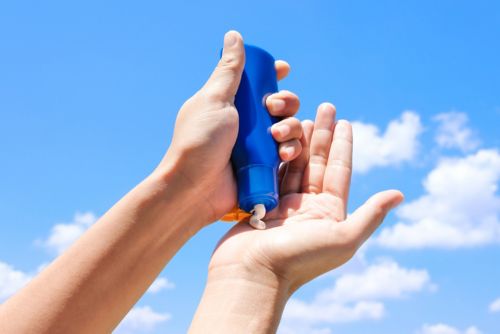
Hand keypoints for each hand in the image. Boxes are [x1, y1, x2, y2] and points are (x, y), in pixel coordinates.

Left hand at [156, 31, 301, 224]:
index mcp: (232, 103)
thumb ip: (229, 70)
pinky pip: (289, 152)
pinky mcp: (265, 166)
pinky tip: (284, 153)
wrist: (194, 188)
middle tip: (272, 108)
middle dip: (285, 102)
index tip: (283, 70)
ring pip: (289, 127)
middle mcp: (246, 123)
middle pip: (281, 104)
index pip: (258, 83)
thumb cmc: (199, 141)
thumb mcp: (214, 99)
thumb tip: (234, 36)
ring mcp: (257, 145)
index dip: (274, 75)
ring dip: (290, 127)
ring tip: (276, 136)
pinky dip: (291, 149)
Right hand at [208, 103, 403, 292]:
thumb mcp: (343, 238)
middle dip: (322, 134)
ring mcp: (284, 204)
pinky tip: (277, 136)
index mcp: (329, 212)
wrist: (252, 275)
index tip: (345, 121)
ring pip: (294, 164)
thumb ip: (370, 215)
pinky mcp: (261, 203)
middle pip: (317, 162)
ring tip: (302, 116)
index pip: (339, 170)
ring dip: (299, 140)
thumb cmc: (298, 260)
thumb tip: (399, 194)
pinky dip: (275, 154)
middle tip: (325, 106)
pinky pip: (271, 172)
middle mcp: (308, 207)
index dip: (343, 144)